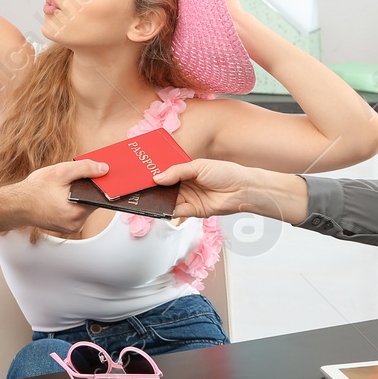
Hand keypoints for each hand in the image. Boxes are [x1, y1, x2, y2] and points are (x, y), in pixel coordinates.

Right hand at [13, 159, 108, 235]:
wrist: (17, 205)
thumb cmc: (35, 190)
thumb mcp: (60, 172)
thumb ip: (85, 169)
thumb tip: (104, 168)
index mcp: (77, 212)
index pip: (101, 197)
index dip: (102, 184)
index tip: (103, 175)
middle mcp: (76, 223)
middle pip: (93, 202)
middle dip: (88, 188)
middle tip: (76, 179)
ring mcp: (71, 227)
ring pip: (85, 207)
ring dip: (81, 195)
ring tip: (66, 187)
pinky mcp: (66, 227)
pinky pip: (77, 212)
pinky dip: (74, 202)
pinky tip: (63, 195)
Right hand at [153, 158, 306, 224]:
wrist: (242, 189)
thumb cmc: (225, 172)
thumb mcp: (198, 166)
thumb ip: (177, 172)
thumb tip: (157, 178)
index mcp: (185, 171)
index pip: (165, 172)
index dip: (153, 173)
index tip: (139, 173)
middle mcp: (184, 185)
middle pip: (163, 188)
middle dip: (150, 188)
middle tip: (135, 187)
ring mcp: (187, 198)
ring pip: (166, 200)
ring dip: (155, 200)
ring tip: (141, 198)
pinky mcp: (192, 211)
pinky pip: (175, 212)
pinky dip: (165, 211)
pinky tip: (156, 207)